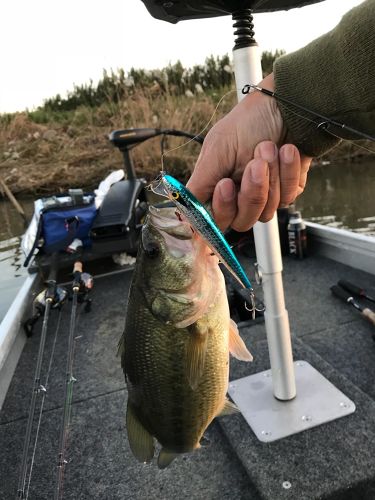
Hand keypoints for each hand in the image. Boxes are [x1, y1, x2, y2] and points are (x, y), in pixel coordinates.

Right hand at [187, 73, 311, 230]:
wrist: (288, 106)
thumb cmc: (249, 121)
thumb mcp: (217, 151)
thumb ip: (198, 185)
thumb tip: (183, 212)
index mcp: (217, 188)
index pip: (215, 220)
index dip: (223, 208)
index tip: (227, 185)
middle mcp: (240, 195)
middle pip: (243, 221)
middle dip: (251, 191)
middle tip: (254, 163)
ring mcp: (265, 195)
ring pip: (267, 212)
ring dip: (271, 176)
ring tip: (269, 147)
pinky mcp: (288, 189)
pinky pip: (288, 197)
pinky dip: (288, 172)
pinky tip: (286, 150)